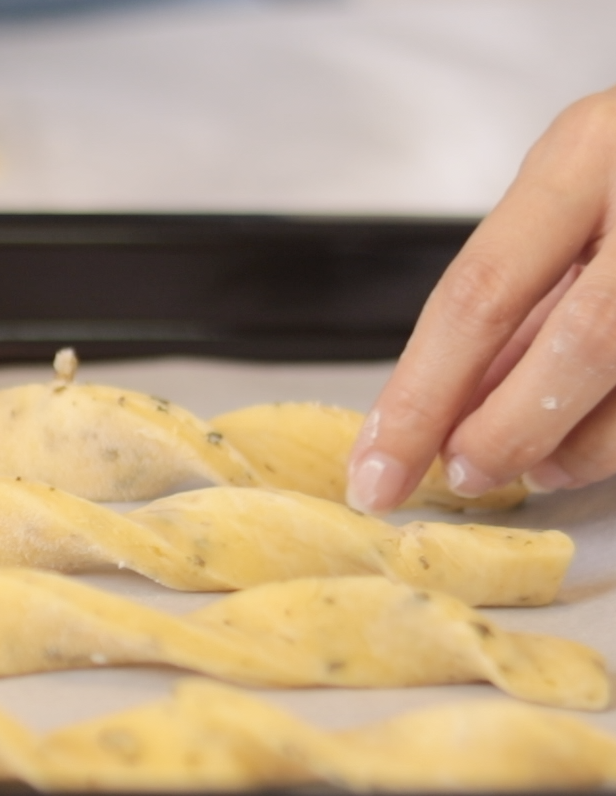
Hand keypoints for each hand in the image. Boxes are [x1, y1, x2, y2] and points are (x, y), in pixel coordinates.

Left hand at [347, 87, 615, 512]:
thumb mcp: (565, 196)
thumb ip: (510, 298)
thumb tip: (440, 414)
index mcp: (589, 151)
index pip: (480, 294)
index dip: (420, 398)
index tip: (377, 471)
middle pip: (582, 343)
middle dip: (507, 431)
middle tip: (465, 472)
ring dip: (575, 446)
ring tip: (534, 462)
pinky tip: (591, 442)